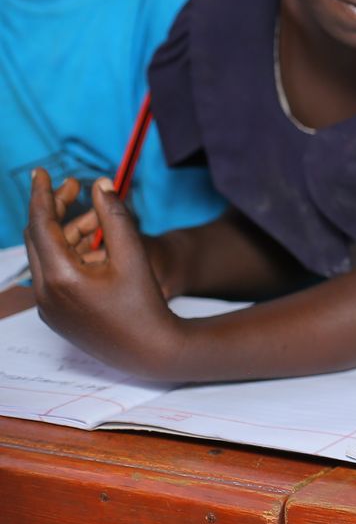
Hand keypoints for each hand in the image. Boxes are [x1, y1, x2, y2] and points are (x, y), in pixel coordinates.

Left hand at [24, 169, 184, 375]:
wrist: (149, 351)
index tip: (41, 172)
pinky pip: (54, 274)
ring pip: (47, 256)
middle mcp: (46, 293)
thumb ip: (114, 216)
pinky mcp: (56, 314)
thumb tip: (100, 185)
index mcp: (61, 277)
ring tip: (96, 218)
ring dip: (66, 232)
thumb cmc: (144, 304)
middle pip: (39, 238)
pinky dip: (68, 254)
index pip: (41, 224)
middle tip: (74, 186)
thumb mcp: (133, 254)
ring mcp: (48, 306)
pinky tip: (94, 246)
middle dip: (54, 209)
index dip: (42, 195)